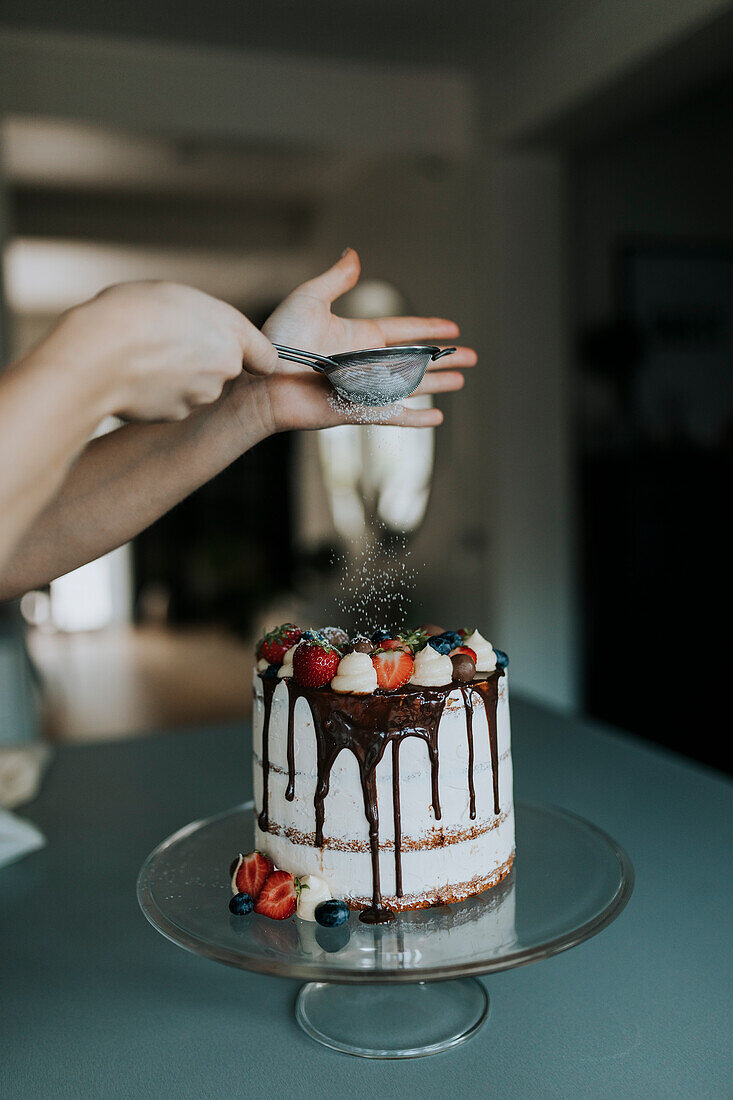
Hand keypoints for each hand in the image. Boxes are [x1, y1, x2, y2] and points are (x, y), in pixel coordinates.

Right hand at [49, 281, 278, 421]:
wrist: (97, 354)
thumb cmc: (131, 314)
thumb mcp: (173, 296)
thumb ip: (201, 317)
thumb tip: (202, 331)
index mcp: (231, 330)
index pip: (267, 357)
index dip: (252, 355)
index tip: (240, 354)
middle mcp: (225, 367)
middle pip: (225, 369)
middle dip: (204, 361)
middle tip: (168, 343)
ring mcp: (202, 394)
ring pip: (198, 387)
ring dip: (179, 377)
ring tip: (145, 357)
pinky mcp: (178, 414)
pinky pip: (173, 403)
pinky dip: (159, 394)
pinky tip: (136, 377)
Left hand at [256, 250, 475, 431]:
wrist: (263, 380)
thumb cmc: (280, 341)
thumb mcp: (309, 300)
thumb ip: (335, 280)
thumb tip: (354, 254)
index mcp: (359, 336)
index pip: (403, 330)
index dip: (428, 328)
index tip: (452, 327)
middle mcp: (366, 363)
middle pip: (415, 360)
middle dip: (444, 358)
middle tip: (472, 357)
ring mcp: (364, 388)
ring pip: (411, 386)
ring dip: (437, 383)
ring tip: (462, 381)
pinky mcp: (357, 410)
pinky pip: (393, 414)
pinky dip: (416, 418)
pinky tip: (437, 418)